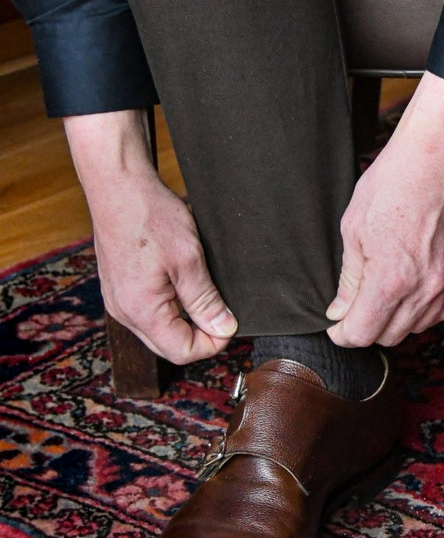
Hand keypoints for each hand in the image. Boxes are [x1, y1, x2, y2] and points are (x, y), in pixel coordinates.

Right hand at [64, 110, 237, 364]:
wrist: (118, 185)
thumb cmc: (150, 217)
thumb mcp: (189, 259)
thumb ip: (206, 300)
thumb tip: (225, 329)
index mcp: (141, 311)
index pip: (182, 352)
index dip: (213, 343)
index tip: (231, 322)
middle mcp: (124, 312)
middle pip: (169, 346)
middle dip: (200, 335)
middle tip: (223, 310)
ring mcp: (118, 300)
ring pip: (159, 329)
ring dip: (186, 320)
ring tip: (204, 293)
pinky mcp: (119, 288)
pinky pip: (148, 311)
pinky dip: (170, 306)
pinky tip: (183, 284)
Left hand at [326, 73, 443, 347]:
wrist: (439, 156)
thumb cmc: (392, 183)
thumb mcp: (354, 229)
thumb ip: (349, 278)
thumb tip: (340, 311)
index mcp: (390, 280)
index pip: (361, 334)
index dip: (342, 333)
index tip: (336, 324)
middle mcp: (423, 289)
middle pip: (389, 337)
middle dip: (367, 327)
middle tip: (355, 308)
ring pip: (417, 328)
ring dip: (396, 321)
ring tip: (383, 297)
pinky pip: (443, 311)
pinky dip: (424, 311)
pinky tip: (411, 292)